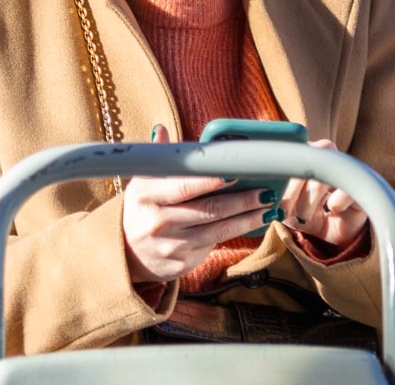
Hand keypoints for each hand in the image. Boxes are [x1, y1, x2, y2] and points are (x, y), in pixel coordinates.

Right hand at [121, 125, 278, 282]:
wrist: (126, 252)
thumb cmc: (143, 207)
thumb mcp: (143, 181)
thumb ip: (159, 158)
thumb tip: (162, 130)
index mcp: (145, 195)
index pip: (184, 186)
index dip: (211, 179)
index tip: (236, 172)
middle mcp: (155, 222)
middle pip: (208, 209)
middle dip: (242, 200)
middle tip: (266, 190)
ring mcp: (169, 247)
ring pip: (217, 230)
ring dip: (247, 218)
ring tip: (268, 207)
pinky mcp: (181, 264)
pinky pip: (213, 245)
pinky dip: (235, 233)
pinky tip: (252, 223)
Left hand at [279, 139, 368, 247]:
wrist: (334, 237)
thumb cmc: (304, 215)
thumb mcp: (285, 207)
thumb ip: (274, 195)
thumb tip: (262, 194)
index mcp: (304, 155)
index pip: (289, 153)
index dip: (279, 174)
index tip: (270, 198)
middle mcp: (325, 156)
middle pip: (307, 160)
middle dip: (291, 190)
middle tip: (285, 212)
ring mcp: (344, 169)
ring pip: (325, 172)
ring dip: (310, 198)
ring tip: (304, 216)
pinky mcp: (361, 185)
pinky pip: (349, 186)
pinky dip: (337, 199)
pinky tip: (331, 210)